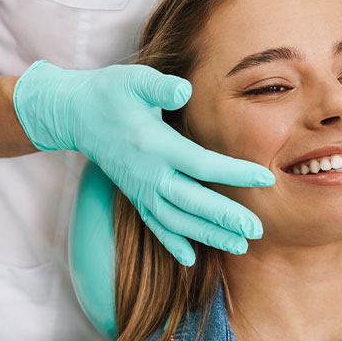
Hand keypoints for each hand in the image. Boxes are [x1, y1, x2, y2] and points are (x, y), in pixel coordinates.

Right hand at [13, 61, 274, 265]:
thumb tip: (184, 91)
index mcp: (155, 145)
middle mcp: (149, 173)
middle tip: (257, 230)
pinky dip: (172, 243)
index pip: (201, 163)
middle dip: (225, 217)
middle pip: (192, 201)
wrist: (75, 114)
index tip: (266, 178)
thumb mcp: (133, 80)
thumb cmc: (110, 92)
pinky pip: (155, 225)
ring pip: (177, 220)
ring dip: (208, 235)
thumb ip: (159, 87)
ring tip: (240, 246)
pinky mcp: (135, 196)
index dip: (235, 172)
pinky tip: (191, 260)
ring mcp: (141, 189)